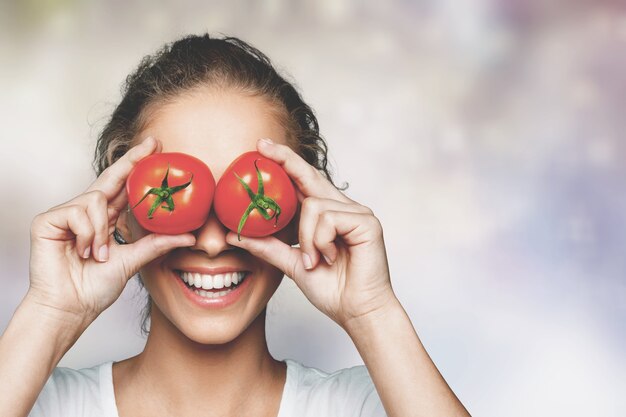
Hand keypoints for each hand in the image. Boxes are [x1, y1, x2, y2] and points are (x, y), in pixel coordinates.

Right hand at [28, 137, 195, 323]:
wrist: (70, 308)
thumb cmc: (95, 288)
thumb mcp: (133, 261)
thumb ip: (157, 245)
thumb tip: (190, 236)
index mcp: (104, 219)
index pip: (122, 187)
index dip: (136, 165)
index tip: (155, 147)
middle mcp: (86, 212)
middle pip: (110, 178)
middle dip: (131, 160)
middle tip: (152, 144)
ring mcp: (66, 214)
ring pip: (96, 200)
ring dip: (101, 231)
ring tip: (98, 254)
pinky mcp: (47, 220)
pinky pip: (77, 212)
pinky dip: (86, 234)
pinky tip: (81, 251)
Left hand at [225, 138, 396, 328]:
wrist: (356, 312)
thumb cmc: (332, 290)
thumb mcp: (292, 264)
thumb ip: (268, 246)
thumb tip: (233, 234)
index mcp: (327, 215)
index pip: (303, 182)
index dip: (285, 162)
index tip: (261, 148)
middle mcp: (343, 208)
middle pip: (310, 176)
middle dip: (285, 160)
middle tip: (261, 145)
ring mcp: (357, 213)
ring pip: (313, 205)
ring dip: (306, 238)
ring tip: (315, 260)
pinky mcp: (367, 221)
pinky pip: (328, 218)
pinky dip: (320, 241)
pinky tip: (328, 258)